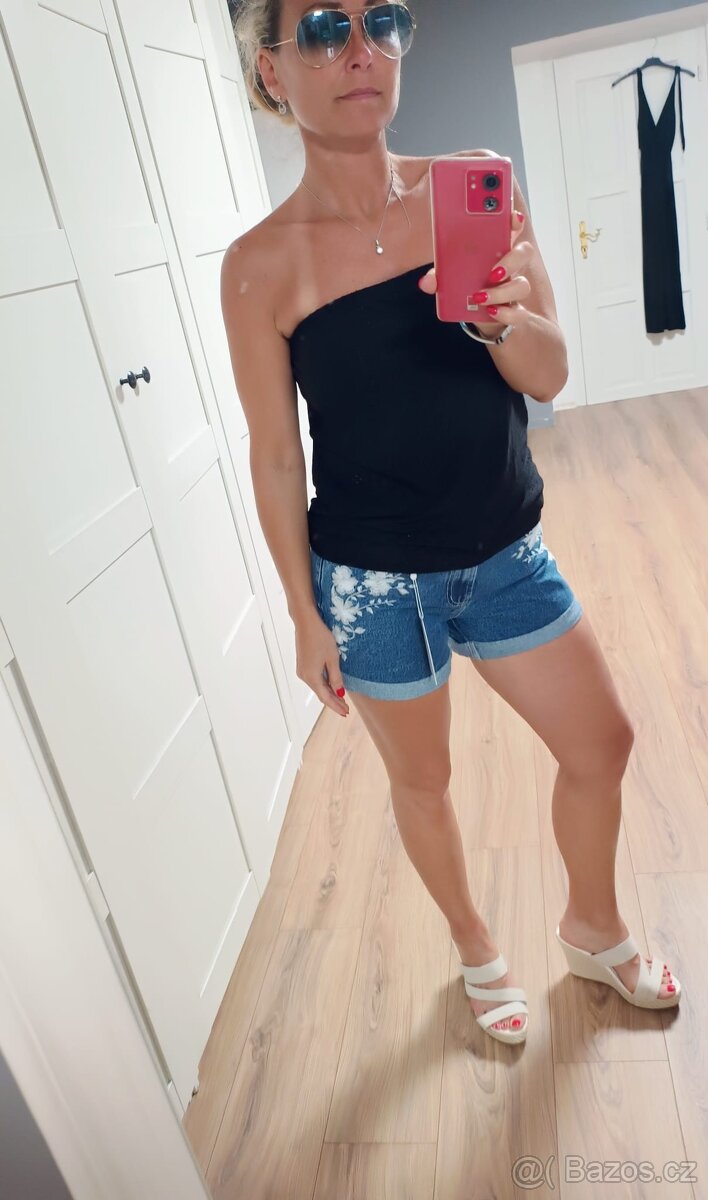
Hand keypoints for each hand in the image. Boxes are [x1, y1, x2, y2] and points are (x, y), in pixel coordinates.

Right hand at [294, 614, 349, 717]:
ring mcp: (302, 670)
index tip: (345, 713)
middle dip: (333, 701)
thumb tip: (339, 693)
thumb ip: (336, 677)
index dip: (336, 706)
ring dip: (329, 693)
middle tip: (346, 710)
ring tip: (341, 700)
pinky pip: (314, 679)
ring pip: (317, 686)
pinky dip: (324, 685)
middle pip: (320, 693)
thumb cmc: (321, 638)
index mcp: (311, 677)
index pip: (325, 697)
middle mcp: (304, 676)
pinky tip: (331, 686)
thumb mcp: (332, 659)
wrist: (306, 623)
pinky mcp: (303, 665)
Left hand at [418, 208, 530, 336]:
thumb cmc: (463, 283)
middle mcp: (509, 265)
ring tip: (480, 298)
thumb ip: (438, 275)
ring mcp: (513, 287)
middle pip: (525, 253)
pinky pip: (520, 313)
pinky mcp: (513, 309)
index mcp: (496, 247)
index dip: (515, 220)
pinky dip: (507, 313)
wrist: (472, 312)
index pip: (511, 227)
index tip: (514, 219)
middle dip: (512, 261)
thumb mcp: (447, 275)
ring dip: (503, 292)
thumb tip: (426, 282)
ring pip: (523, 285)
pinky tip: (491, 312)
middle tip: (492, 273)